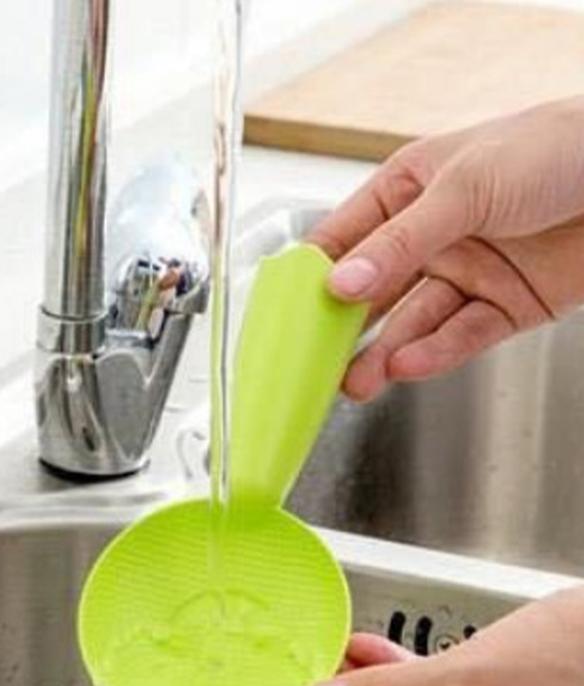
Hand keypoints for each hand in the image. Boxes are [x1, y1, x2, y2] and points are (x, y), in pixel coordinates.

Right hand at [307, 97, 583, 400]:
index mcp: (408, 191)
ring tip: (355, 382)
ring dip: (382, 355)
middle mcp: (431, 237)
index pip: (343, 240)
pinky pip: (459, 337)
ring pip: (411, 324)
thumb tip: (341, 283)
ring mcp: (467, 273)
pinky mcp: (503, 306)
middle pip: (372, 293)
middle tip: (315, 364)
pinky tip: (406, 366)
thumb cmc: (555, 147)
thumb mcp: (464, 188)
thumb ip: (400, 242)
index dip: (311, 278)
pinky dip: (433, 354)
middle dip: (342, 331)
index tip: (285, 315)